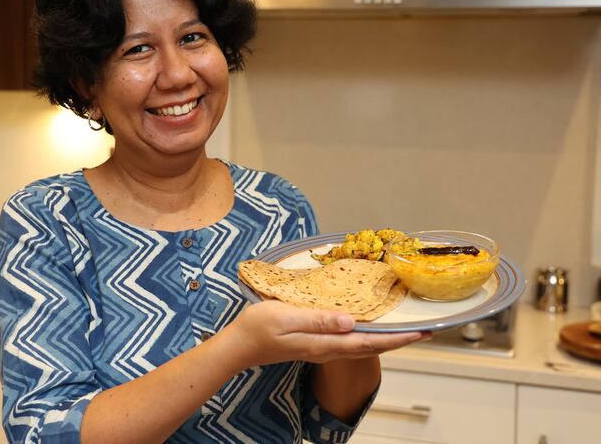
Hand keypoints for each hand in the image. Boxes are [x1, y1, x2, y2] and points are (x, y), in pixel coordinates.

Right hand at [224, 300, 427, 368]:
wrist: (239, 345)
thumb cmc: (258, 328)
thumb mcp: (285, 317)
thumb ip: (317, 320)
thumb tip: (350, 321)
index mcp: (323, 343)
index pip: (368, 343)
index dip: (396, 338)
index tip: (421, 332)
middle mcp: (327, 348)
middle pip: (371, 346)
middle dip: (399, 339)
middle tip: (426, 330)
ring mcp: (322, 348)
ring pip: (363, 345)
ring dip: (386, 338)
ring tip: (405, 327)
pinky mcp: (316, 343)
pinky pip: (350, 341)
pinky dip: (368, 334)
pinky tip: (370, 325)